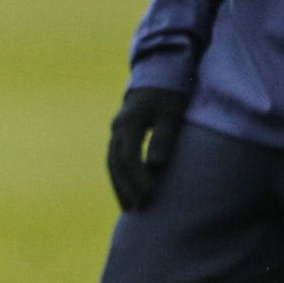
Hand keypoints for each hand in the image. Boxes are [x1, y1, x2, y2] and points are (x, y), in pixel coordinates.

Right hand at [105, 86, 187, 210]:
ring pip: (112, 163)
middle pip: (116, 163)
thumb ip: (163, 137)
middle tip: (139, 208)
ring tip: (129, 208)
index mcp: (130, 122)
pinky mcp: (120, 135)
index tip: (150, 194)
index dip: (138, 177)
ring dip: (119, 186)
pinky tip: (127, 192)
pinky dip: (119, 177)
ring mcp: (116, 131)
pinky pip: (115, 160)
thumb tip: (155, 164)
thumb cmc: (169, 94)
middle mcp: (118, 128)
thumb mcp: (170, 113)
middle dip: (126, 187)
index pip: (129, 156)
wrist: (157, 74)